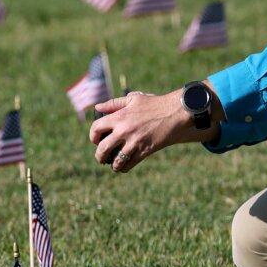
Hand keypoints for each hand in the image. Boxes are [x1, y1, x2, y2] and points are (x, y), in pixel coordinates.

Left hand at [88, 87, 219, 171]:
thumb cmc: (154, 104)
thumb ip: (114, 103)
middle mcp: (124, 130)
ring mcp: (134, 142)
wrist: (175, 113)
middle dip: (99, 156)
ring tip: (112, 164)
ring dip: (112, 165)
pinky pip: (130, 164)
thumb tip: (97, 108)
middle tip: (100, 158)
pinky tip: (122, 167)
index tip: (95, 140)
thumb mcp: (133, 99)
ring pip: (116, 160)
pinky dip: (123, 168)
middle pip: (102, 148)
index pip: (96, 128)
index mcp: (119, 117)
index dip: (92, 136)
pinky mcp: (145, 151)